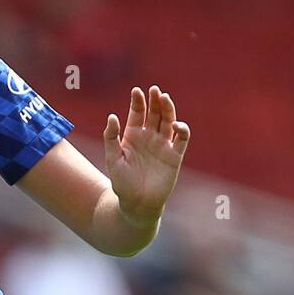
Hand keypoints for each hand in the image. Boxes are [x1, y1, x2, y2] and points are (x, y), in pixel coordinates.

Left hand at [103, 87, 189, 225]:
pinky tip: (176, 125)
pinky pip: (182, 139)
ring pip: (168, 121)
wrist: (137, 204)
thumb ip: (111, 138)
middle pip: (154, 113)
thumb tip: (112, 116)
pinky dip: (182, 129)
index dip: (138, 101)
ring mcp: (163, 145)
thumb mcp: (112, 159)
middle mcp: (149, 137)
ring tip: (165, 98)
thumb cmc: (122, 183)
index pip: (137, 112)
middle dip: (155, 100)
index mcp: (133, 136)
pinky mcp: (175, 156)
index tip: (137, 91)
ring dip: (168, 109)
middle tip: (155, 90)